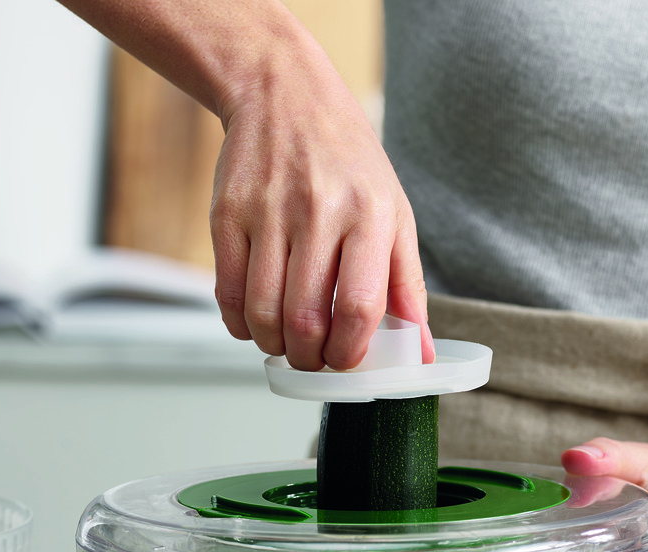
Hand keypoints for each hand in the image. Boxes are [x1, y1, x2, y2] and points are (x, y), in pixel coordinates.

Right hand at [213, 55, 432, 369]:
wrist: (285, 95)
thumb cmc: (347, 162)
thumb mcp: (395, 212)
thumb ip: (408, 285)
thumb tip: (420, 352)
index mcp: (370, 215)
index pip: (361, 306)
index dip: (351, 350)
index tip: (346, 361)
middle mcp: (319, 211)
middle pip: (306, 319)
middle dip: (310, 359)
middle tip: (314, 359)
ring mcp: (268, 212)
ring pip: (263, 313)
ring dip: (274, 346)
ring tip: (286, 343)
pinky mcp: (227, 213)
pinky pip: (228, 292)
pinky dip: (240, 324)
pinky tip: (255, 322)